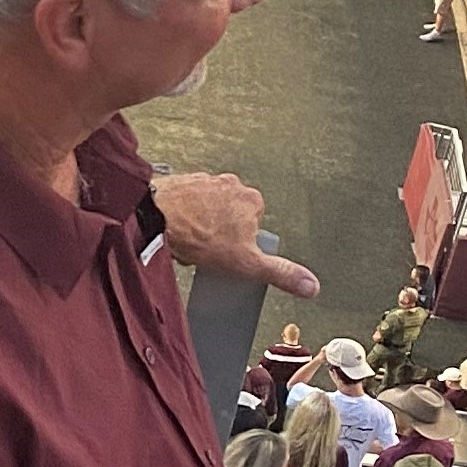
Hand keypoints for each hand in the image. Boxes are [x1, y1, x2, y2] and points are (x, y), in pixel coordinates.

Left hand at [150, 171, 318, 299]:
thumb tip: (311, 285)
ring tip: (187, 242)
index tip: (228, 253)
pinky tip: (174, 230)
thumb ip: (280, 273)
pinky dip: (180, 216)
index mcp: (252, 200)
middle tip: (205, 250)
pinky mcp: (180, 181)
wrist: (155, 217)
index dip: (239, 245)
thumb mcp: (247, 263)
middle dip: (218, 235)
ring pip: (206, 210)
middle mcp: (230, 184)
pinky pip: (185, 202)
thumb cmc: (197, 236)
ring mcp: (204, 180)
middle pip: (229, 217)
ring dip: (198, 226)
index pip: (253, 227)